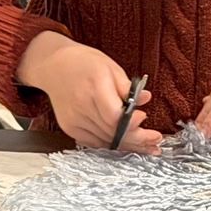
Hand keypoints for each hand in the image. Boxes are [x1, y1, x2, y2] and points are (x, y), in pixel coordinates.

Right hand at [17, 31, 161, 152]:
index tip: (144, 118)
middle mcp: (81, 108)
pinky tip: (127, 145)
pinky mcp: (70, 128)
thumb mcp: (112, 68)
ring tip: (148, 147)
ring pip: (104, 141)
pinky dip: (112, 144)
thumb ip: (129, 87)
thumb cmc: (85, 64)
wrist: (55, 66)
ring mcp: (73, 120)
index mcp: (94, 88)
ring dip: (128, 146)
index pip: (113, 116)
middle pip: (111, 131)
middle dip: (137, 139)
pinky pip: (94, 142)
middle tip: (156, 141)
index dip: (131, 123)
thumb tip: (146, 99)